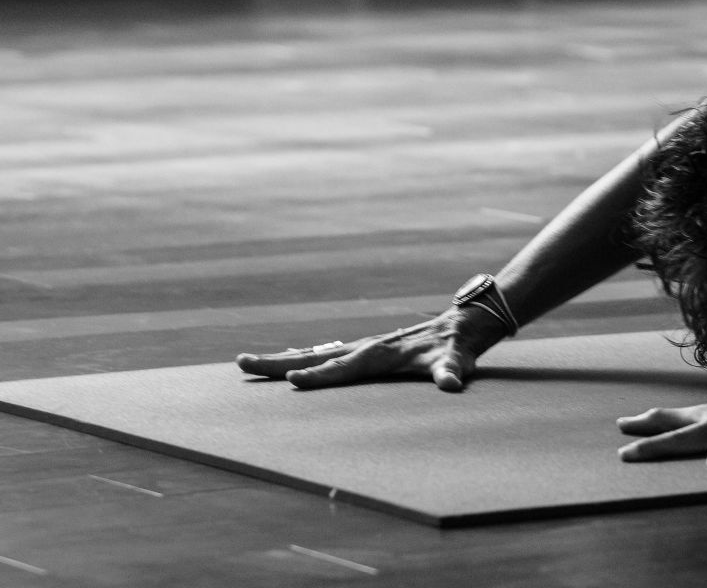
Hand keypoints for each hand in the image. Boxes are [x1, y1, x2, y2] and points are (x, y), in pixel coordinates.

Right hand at [234, 308, 503, 391]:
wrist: (464, 323)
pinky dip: (302, 358)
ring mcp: (364, 347)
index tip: (292, 382)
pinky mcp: (367, 349)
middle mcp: (366, 347)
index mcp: (380, 354)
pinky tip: (289, 362)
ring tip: (249, 362)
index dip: (319, 376)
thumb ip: (452, 372)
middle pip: (315, 356)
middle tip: (242, 363)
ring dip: (283, 359)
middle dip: (278, 363)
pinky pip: (327, 355)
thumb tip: (452, 384)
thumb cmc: (458, 347)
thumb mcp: (457, 361)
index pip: (343, 368)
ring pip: (316, 353)